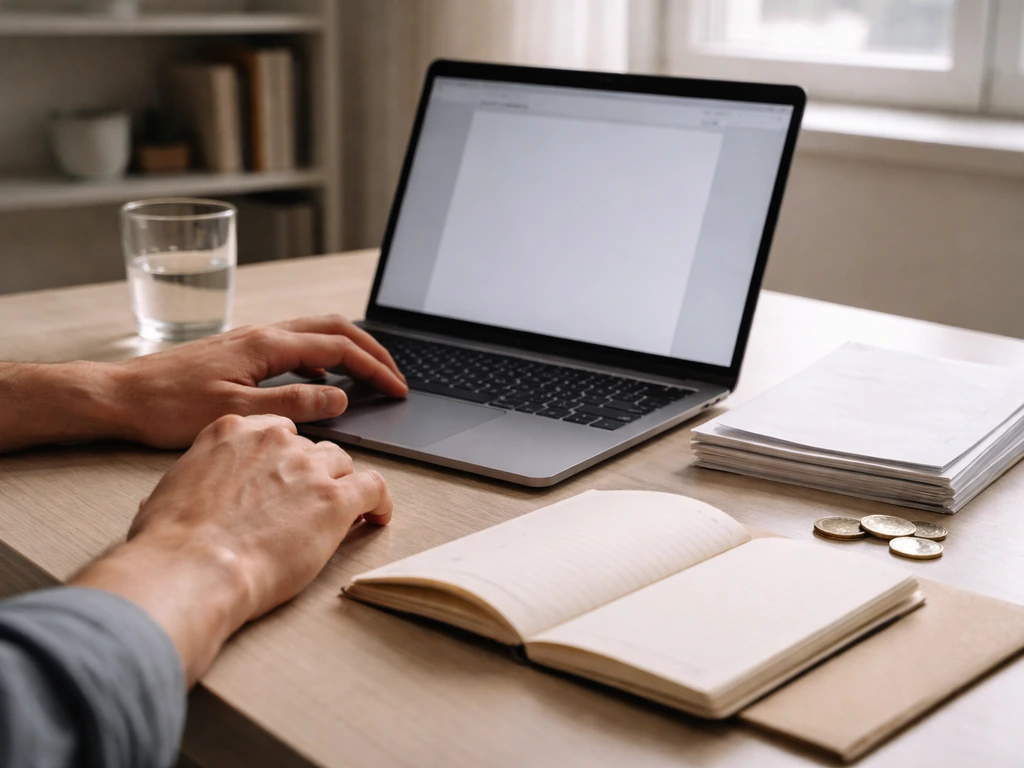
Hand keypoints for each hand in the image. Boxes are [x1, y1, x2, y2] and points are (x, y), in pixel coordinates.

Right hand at [73, 414, 392, 683]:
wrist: (191, 567)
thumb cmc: (171, 541)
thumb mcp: (166, 494)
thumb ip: (190, 483)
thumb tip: (173, 500)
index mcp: (233, 431)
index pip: (275, 432)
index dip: (282, 458)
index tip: (285, 476)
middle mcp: (275, 440)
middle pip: (310, 448)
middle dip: (310, 475)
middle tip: (304, 506)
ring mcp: (308, 467)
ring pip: (342, 465)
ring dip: (340, 487)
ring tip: (339, 514)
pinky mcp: (335, 498)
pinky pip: (374, 487)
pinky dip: (380, 502)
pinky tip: (377, 516)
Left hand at [111, 315, 407, 447]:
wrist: (121, 396)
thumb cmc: (169, 406)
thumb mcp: (237, 413)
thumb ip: (293, 405)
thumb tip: (339, 399)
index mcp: (267, 345)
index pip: (338, 349)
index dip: (374, 368)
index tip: (397, 388)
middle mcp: (262, 334)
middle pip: (334, 328)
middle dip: (371, 349)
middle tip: (395, 376)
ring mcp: (251, 340)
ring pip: (315, 333)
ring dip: (348, 350)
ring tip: (369, 376)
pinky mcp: (240, 352)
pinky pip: (295, 346)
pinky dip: (322, 360)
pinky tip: (321, 386)